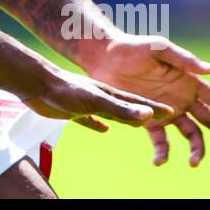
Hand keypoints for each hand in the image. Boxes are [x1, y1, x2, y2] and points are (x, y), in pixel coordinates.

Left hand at [22, 61, 174, 132]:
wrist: (36, 81)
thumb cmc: (65, 89)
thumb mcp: (96, 100)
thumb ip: (121, 109)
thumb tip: (149, 117)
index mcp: (112, 94)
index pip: (140, 104)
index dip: (156, 109)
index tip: (173, 112)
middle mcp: (103, 97)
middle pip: (130, 109)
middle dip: (147, 115)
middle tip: (163, 120)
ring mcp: (88, 102)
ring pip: (113, 114)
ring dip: (127, 120)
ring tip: (138, 126)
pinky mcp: (73, 109)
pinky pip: (91, 119)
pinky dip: (99, 124)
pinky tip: (103, 129)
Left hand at [82, 33, 209, 165]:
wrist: (104, 56)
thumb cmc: (134, 47)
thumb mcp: (160, 48)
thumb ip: (184, 60)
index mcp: (189, 82)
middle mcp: (182, 99)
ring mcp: (167, 111)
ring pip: (191, 135)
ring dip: (197, 150)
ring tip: (194, 163)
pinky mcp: (148, 119)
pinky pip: (160, 140)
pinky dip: (163, 152)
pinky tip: (160, 161)